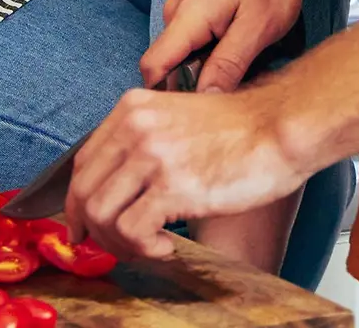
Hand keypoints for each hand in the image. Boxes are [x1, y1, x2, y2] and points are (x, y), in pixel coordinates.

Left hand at [64, 86, 306, 259]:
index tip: (85, 226)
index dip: (79, 203)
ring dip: (120, 243)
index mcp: (134, 108)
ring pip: (101, 215)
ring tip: (148, 246)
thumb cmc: (239, 128)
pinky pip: (132, 232)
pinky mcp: (173, 186)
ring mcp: (153, 155)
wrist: (279, 126)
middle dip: (95, 231)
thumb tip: (112, 187)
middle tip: (117, 246)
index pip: (83, 163)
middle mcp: (137, 127)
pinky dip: (144, 249)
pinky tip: (166, 246)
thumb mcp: (178, 117)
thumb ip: (142, 140)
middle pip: (85, 193)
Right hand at [140, 0, 304, 94]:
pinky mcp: (195, 14)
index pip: (153, 68)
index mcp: (186, 15)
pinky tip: (237, 61)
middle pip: (167, 68)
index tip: (193, 120)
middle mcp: (176, 13)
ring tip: (240, 77)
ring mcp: (184, 12)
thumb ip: (228, 65)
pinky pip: (191, 48)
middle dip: (192, 90)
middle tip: (228, 103)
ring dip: (205, 74)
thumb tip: (203, 102)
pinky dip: (210, 60)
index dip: (166, 99)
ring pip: (182, 60)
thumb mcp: (257, 28)